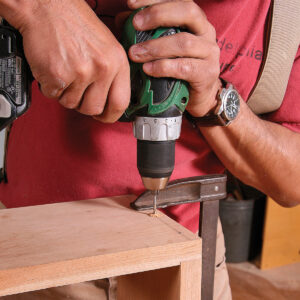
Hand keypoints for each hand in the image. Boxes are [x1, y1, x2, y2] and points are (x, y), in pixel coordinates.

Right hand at [5, 0, 129, 121]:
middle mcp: (102, 68)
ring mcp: (80, 72)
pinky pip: (54, 96)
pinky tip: (54, 68)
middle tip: (78, 90)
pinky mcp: (58, 75)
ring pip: (71, 104)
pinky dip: (50, 86)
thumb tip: (111, 99)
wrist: (46, 6)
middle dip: (83, 104)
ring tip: (65, 72)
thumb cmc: (75, 23)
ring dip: (65, 94)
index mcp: (117, 62)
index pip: (121, 103)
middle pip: (94, 109)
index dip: (111, 115)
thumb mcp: (107, 46)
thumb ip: (112, 74)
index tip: (104, 116)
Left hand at [127, 0, 220, 116]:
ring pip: (185, 42)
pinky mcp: (207, 73)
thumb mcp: (162, 47)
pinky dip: (164, 67)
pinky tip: (148, 69)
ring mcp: (209, 53)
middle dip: (158, 15)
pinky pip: (185, 67)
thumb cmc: (177, 69)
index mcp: (195, 21)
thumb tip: (122, 19)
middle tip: (135, 24)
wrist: (197, 96)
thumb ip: (145, 31)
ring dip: (156, 47)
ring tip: (136, 53)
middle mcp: (206, 32)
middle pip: (187, 12)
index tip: (131, 3)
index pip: (178, 0)